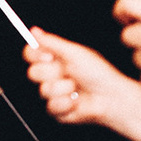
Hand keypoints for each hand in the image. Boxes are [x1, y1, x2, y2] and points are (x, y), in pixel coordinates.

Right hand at [26, 30, 140, 126]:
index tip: (49, 56)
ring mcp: (53, 93)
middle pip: (33, 73)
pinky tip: (76, 101)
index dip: (35, 55)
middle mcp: (51, 75)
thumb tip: (34, 31)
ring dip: (63, 88)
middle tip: (68, 72)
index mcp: (54, 59)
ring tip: (76, 87)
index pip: (30, 54)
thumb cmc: (97, 73)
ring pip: (43, 91)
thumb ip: (52, 42)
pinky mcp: (56, 109)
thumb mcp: (75, 53)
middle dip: (53, 73)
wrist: (110, 97)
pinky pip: (51, 107)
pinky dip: (66, 103)